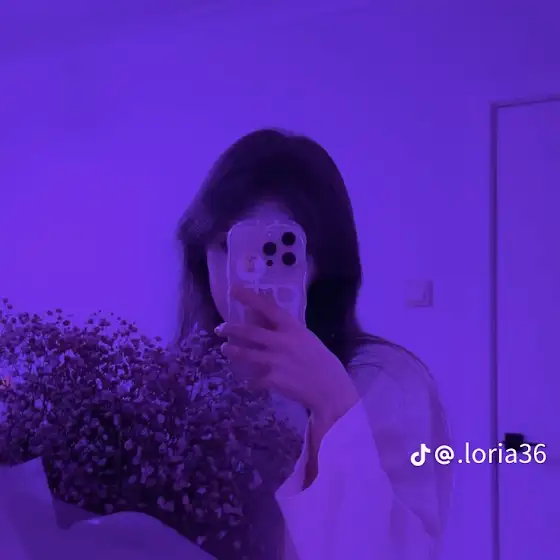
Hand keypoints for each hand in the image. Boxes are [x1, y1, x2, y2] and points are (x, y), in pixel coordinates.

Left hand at [215, 285, 358, 421]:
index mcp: (293, 329)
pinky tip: (249, 381)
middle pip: (250, 332)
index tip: (234, 290)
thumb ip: (285, 329)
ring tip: (225, 349)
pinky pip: (253, 379)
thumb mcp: (305, 339)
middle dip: (231, 329)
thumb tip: (261, 317)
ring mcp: (276, 361)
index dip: (250, 297)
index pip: (268, 308)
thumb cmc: (321, 361)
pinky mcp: (273, 380)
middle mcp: (282, 342)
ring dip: (232, 351)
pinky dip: (250, 380)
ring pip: (245, 354)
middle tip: (219, 328)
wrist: (330, 390)